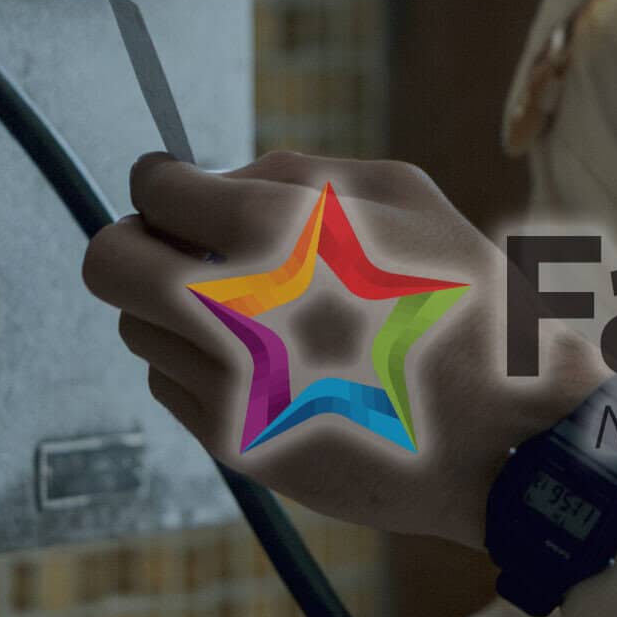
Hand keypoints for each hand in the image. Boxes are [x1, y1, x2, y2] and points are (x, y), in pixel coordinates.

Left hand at [81, 148, 606, 548]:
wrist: (508, 435)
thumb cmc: (470, 306)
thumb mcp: (408, 197)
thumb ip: (304, 174)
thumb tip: (226, 180)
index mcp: (280, 236)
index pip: (155, 190)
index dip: (160, 179)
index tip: (171, 182)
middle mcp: (236, 313)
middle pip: (109, 262)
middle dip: (135, 238)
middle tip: (176, 238)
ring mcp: (229, 386)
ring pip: (137, 327)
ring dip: (170, 305)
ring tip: (243, 304)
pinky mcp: (235, 443)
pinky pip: (172, 386)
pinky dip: (198, 362)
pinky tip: (267, 356)